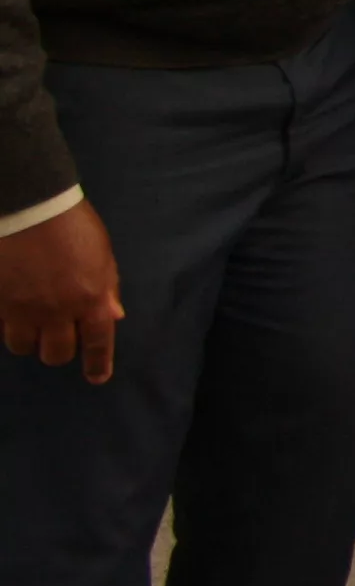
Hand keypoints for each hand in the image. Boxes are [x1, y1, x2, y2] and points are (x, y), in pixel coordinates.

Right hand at [0, 200, 122, 380]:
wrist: (29, 207)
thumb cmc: (73, 225)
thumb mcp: (102, 254)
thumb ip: (107, 288)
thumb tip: (113, 316)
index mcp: (91, 298)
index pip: (98, 342)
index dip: (97, 363)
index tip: (97, 377)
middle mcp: (57, 311)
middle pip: (56, 354)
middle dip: (59, 349)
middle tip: (58, 335)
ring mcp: (22, 310)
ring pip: (23, 346)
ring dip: (30, 338)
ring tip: (32, 321)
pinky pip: (1, 329)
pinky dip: (7, 325)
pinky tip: (11, 309)